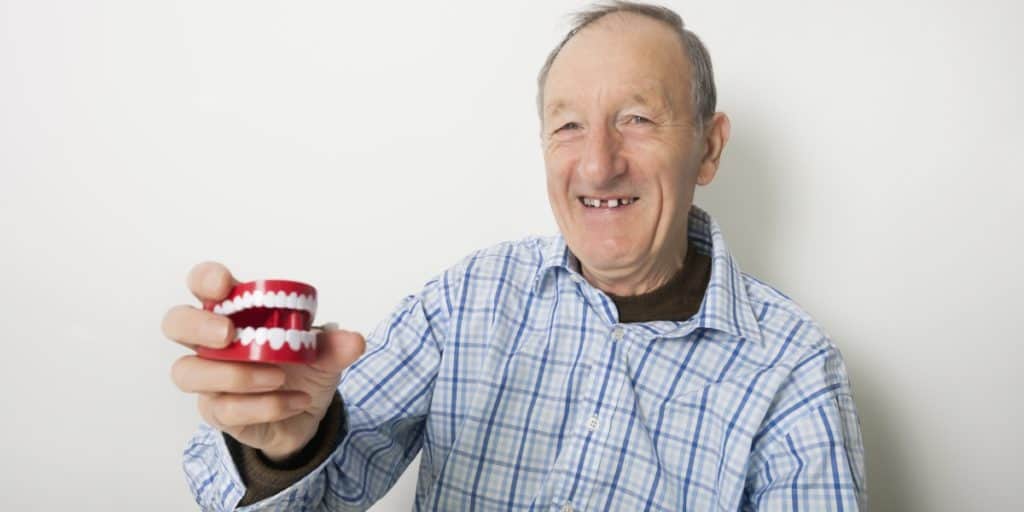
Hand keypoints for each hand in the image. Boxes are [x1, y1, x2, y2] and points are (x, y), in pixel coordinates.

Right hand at [162, 262, 364, 461]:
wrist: (307, 414)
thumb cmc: (303, 368)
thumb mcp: (326, 353)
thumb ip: (335, 344)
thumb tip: (353, 340)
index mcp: (235, 313)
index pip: (202, 284)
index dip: (206, 279)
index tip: (225, 284)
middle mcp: (212, 342)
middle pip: (175, 324)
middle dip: (197, 326)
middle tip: (229, 334)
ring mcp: (209, 378)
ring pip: (187, 372)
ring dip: (235, 375)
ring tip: (279, 378)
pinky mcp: (217, 411)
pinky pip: (226, 409)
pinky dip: (265, 405)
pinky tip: (294, 401)